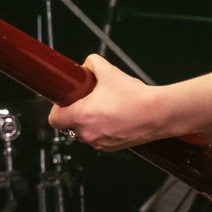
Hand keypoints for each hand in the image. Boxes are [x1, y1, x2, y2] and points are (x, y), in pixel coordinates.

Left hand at [46, 55, 168, 150]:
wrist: (158, 114)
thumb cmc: (134, 96)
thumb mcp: (109, 71)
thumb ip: (92, 63)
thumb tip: (87, 64)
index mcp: (81, 115)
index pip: (54, 119)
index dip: (57, 108)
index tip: (65, 101)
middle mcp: (87, 133)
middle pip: (68, 125)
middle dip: (75, 113)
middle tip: (87, 100)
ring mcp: (99, 143)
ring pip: (83, 133)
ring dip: (88, 123)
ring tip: (104, 109)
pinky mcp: (110, 148)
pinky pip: (97, 139)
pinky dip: (101, 130)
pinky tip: (114, 118)